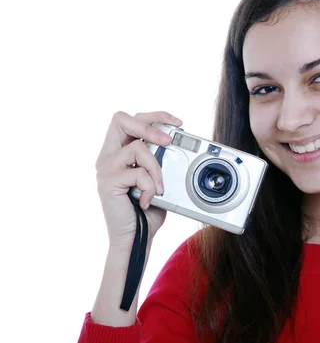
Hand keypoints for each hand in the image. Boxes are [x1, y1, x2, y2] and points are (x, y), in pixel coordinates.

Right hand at [95, 111, 182, 247]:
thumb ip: (160, 160)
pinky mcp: (108, 182)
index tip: (178, 124)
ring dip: (156, 167)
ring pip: (137, 147)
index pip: (131, 120)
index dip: (155, 116)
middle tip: (169, 141)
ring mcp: (106, 168)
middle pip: (120, 119)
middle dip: (149, 125)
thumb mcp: (157, 178)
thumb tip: (176, 143)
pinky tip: (149, 200)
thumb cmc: (147, 211)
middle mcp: (108, 156)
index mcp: (118, 151)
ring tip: (159, 187)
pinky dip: (151, 186)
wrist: (135, 239)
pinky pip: (138, 172)